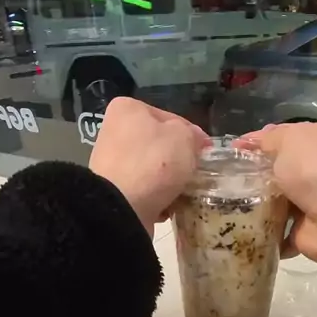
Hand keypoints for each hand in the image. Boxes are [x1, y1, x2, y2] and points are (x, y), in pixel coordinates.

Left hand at [89, 98, 208, 236]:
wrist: (123, 207)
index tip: (206, 153)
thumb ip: (192, 135)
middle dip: (179, 161)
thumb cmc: (154, 163)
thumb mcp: (184, 138)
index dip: (192, 135)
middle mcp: (114, 131)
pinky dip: (156, 198)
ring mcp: (110, 163)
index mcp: (128, 109)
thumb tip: (194, 141)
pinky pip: (143, 191)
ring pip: (152, 170)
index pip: (170, 118)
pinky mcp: (112, 191)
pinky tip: (167, 206)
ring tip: (183, 193)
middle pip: (159, 145)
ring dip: (169, 182)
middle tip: (197, 174)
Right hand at [237, 123, 316, 268]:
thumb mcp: (289, 140)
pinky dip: (261, 234)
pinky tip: (239, 230)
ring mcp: (310, 203)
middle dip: (250, 177)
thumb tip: (250, 142)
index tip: (229, 153)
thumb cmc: (315, 170)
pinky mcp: (303, 232)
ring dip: (253, 207)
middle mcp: (315, 171)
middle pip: (275, 172)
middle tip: (221, 183)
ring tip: (224, 207)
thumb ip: (268, 140)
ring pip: (273, 203)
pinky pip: (276, 232)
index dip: (255, 144)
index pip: (281, 139)